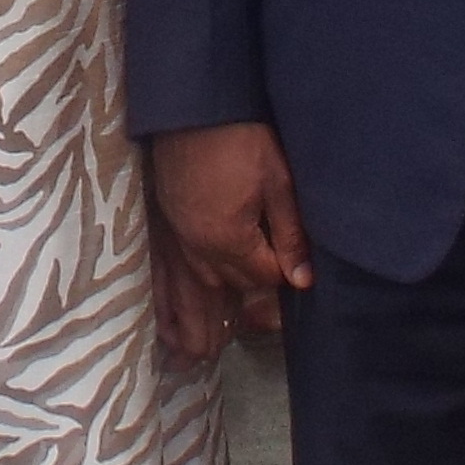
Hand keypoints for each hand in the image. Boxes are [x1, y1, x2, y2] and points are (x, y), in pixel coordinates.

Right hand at [148, 121, 310, 351]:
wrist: (191, 107)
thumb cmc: (239, 138)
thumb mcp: (277, 181)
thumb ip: (290, 234)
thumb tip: (303, 279)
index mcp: (229, 240)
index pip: (264, 278)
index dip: (283, 277)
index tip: (296, 276)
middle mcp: (198, 251)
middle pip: (226, 293)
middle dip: (242, 309)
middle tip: (257, 328)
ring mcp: (175, 241)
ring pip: (192, 294)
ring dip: (200, 321)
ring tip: (198, 356)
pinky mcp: (162, 229)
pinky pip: (164, 279)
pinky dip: (167, 305)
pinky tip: (166, 326)